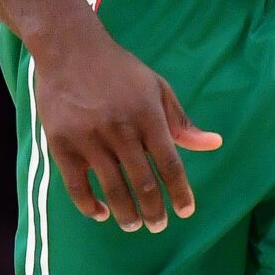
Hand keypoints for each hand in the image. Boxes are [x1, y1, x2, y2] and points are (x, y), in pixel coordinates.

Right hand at [31, 11, 220, 232]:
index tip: (186, 212)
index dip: (180, 192)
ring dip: (126, 214)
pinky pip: (76, 186)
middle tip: (158, 225)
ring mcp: (89, 138)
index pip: (169, 164)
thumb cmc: (118, 69)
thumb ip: (181, 121)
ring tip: (133, 225)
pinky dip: (89, 205)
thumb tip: (214, 144)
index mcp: (147, 115)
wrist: (69, 48)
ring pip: (112, 189)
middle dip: (153, 211)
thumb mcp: (156, 87)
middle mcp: (120, 129)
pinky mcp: (61, 144)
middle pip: (143, 183)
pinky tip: (101, 213)